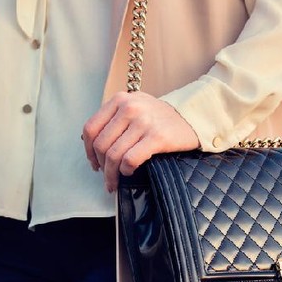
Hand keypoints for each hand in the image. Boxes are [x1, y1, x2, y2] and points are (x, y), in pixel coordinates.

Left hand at [82, 92, 199, 192]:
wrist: (192, 117)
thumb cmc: (161, 117)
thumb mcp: (134, 106)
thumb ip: (113, 118)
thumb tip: (88, 142)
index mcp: (119, 99)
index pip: (90, 128)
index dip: (88, 150)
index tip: (94, 162)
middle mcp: (129, 107)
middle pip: (101, 144)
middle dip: (101, 166)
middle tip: (107, 176)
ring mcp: (143, 122)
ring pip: (114, 155)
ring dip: (111, 174)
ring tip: (114, 182)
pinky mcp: (157, 137)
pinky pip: (130, 159)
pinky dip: (126, 170)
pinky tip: (129, 172)